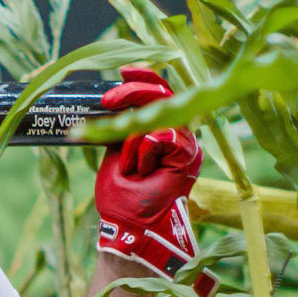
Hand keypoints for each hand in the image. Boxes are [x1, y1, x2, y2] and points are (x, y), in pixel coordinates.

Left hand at [95, 66, 215, 296]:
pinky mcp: (189, 156)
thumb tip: (109, 104)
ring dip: (134, 138)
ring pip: (163, 114)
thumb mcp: (113, 153)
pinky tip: (143, 168)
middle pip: (163, 93)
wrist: (129, 226)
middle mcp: (176, 134)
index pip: (158, 92)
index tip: (123, 70)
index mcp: (158, 131)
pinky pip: (167, 136)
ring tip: (128, 164)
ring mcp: (185, 144)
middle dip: (134, 91)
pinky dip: (147, 150)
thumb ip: (119, 128)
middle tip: (108, 100)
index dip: (144, 76)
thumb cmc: (120, 197)